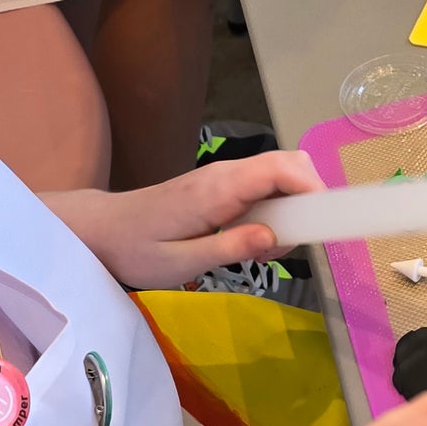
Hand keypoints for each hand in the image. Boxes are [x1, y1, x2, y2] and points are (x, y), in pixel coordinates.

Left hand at [45, 150, 325, 288]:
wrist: (99, 230)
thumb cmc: (135, 250)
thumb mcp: (179, 262)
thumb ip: (228, 249)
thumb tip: (275, 238)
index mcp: (218, 189)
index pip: (280, 167)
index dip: (312, 186)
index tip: (326, 219)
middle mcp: (225, 174)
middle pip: (289, 162)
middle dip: (310, 194)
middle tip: (302, 238)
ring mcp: (224, 177)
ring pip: (280, 173)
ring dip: (293, 205)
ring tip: (274, 246)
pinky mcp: (222, 186)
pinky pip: (264, 185)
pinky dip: (276, 208)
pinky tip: (256, 239)